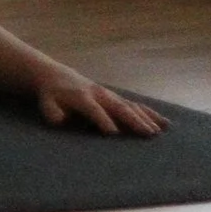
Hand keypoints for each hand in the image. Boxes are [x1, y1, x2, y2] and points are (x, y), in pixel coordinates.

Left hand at [26, 60, 164, 136]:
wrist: (59, 77)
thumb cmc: (52, 95)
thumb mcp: (46, 103)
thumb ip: (53, 112)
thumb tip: (60, 120)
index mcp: (82, 97)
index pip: (94, 110)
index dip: (102, 120)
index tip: (112, 133)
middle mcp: (100, 95)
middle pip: (119, 108)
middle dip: (133, 121)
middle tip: (147, 134)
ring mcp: (110, 95)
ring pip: (131, 106)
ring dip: (146, 118)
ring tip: (159, 131)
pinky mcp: (117, 98)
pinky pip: (136, 106)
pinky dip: (150, 114)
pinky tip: (164, 123)